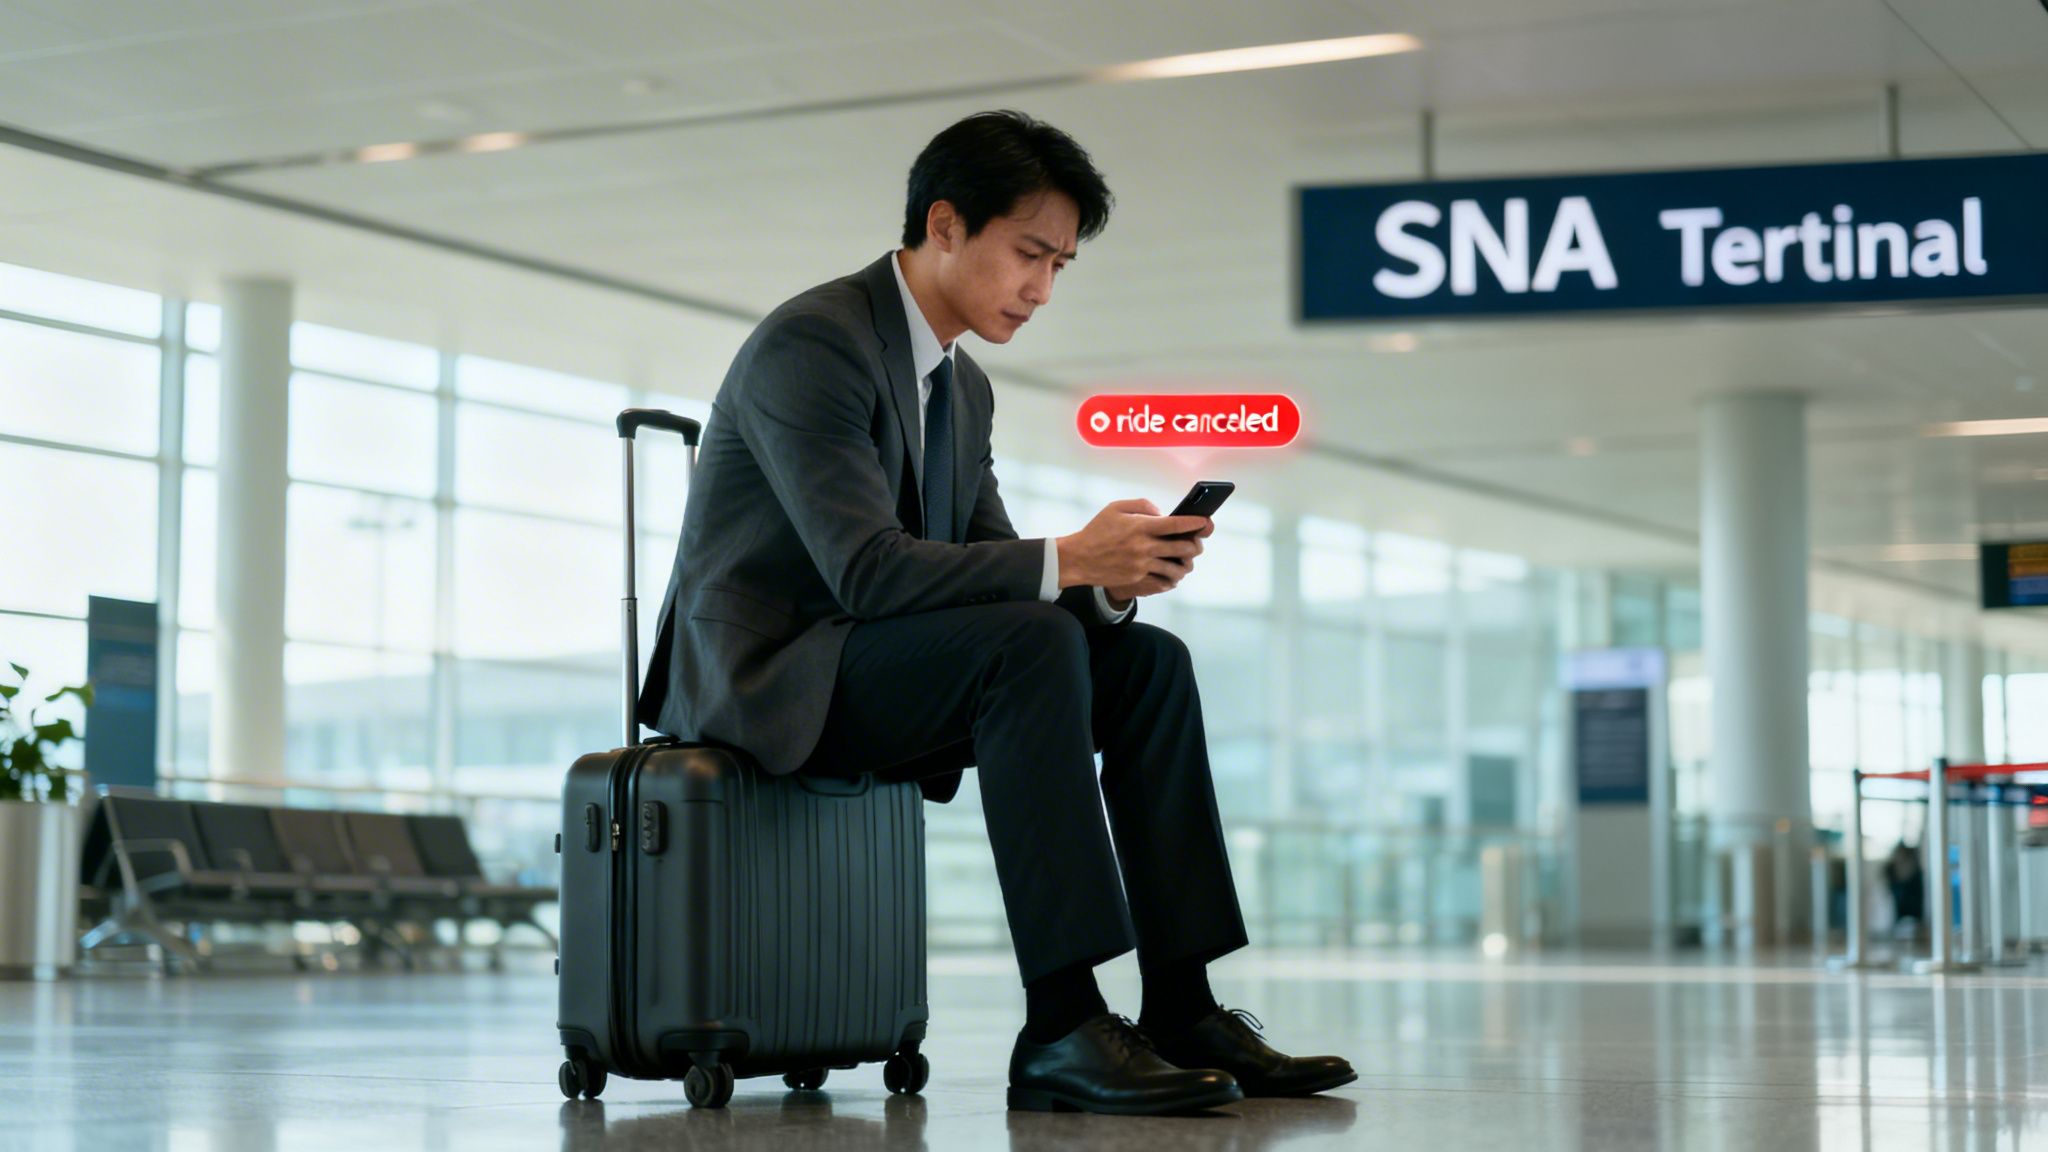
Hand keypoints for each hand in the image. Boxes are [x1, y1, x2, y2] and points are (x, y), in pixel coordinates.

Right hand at [1057, 499, 1208, 601]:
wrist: (1078, 558)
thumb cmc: (1097, 531)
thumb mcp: (1115, 508)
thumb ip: (1141, 505)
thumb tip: (1162, 513)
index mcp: (1140, 526)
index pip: (1175, 525)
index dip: (1194, 523)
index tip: (1205, 521)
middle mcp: (1143, 546)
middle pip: (1182, 548)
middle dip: (1195, 545)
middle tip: (1197, 543)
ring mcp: (1141, 564)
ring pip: (1176, 568)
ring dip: (1186, 564)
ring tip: (1186, 560)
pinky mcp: (1137, 578)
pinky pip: (1163, 581)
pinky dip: (1171, 577)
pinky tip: (1172, 573)